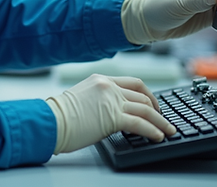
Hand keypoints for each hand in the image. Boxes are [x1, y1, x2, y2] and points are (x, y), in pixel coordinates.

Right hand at [44, 74, 175, 153]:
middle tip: (163, 120)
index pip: (134, 83)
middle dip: (157, 109)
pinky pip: (140, 123)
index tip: (154, 105)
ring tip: (167, 131)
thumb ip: (100, 99)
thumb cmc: (59, 115)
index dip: (149, 95)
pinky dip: (152, 130)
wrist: (49, 121)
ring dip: (160, 122)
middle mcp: (109, 86)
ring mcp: (111, 100)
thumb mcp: (82, 97)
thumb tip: (114, 112)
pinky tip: (158, 136)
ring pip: (146, 109)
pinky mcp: (112, 117)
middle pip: (143, 95)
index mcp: (101, 80)